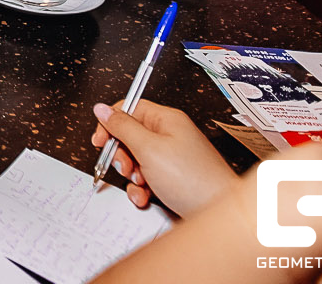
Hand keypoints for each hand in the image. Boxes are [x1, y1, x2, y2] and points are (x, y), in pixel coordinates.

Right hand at [90, 100, 237, 215]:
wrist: (220, 213)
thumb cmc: (195, 180)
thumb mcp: (148, 149)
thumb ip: (121, 127)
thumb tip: (102, 109)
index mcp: (166, 120)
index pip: (128, 108)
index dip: (110, 123)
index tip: (101, 140)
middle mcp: (170, 136)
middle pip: (130, 135)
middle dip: (122, 154)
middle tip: (126, 166)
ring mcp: (172, 158)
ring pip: (136, 159)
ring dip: (132, 175)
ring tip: (142, 183)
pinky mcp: (173, 178)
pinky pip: (147, 177)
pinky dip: (141, 188)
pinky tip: (146, 196)